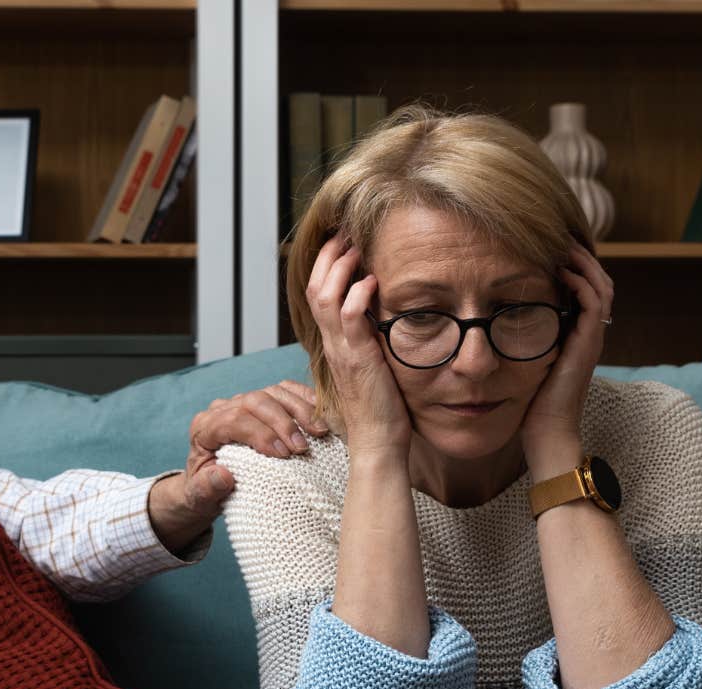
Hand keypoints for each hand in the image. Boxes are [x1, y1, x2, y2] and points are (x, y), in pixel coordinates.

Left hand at [148, 381, 327, 551]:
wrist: (211, 485)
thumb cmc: (207, 490)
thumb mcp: (200, 497)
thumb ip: (206, 488)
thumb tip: (222, 476)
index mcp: (205, 427)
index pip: (233, 420)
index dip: (260, 434)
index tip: (283, 454)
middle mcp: (223, 408)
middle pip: (255, 401)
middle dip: (282, 422)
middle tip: (302, 448)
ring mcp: (244, 401)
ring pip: (273, 392)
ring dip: (300, 409)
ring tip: (319, 431)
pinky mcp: (263, 401)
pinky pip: (285, 390)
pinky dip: (305, 398)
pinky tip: (321, 414)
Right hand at [305, 234, 412, 462]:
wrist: (378, 443)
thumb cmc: (381, 409)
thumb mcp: (374, 366)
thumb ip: (373, 341)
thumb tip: (387, 316)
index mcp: (334, 345)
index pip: (318, 296)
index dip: (326, 267)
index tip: (344, 245)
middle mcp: (332, 344)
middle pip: (314, 288)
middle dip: (329, 256)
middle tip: (346, 234)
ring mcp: (342, 351)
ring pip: (324, 296)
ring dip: (340, 267)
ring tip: (357, 248)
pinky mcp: (358, 358)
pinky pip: (348, 317)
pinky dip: (357, 293)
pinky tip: (372, 281)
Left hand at [521, 243, 614, 474]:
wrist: (546, 436)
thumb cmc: (529, 406)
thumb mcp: (522, 364)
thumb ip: (517, 341)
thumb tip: (488, 322)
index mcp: (575, 336)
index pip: (584, 288)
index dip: (572, 265)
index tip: (547, 246)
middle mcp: (588, 334)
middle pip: (597, 280)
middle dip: (580, 255)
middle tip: (559, 235)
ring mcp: (590, 339)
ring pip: (601, 285)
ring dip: (582, 261)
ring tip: (562, 243)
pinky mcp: (587, 345)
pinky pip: (594, 303)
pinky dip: (581, 282)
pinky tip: (561, 271)